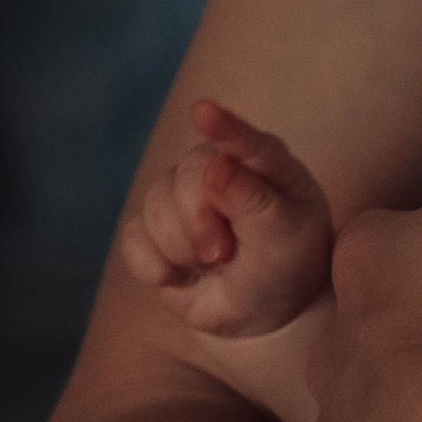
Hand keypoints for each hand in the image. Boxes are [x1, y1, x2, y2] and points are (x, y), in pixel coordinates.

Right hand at [118, 102, 333, 337]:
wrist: (265, 311)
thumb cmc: (286, 265)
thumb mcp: (286, 239)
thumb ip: (253, 202)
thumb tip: (215, 167)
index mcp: (263, 162)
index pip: (244, 141)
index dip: (223, 127)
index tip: (203, 111)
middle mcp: (217, 167)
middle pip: (186, 179)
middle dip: (202, 225)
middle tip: (227, 253)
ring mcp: (180, 196)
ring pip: (154, 210)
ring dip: (183, 250)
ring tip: (215, 264)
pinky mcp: (152, 229)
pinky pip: (134, 241)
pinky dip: (158, 268)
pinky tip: (183, 276)